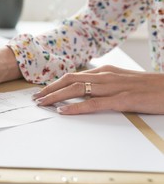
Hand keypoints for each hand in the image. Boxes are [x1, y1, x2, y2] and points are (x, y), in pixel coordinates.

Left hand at [34, 65, 163, 114]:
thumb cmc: (148, 88)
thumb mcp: (121, 82)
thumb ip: (103, 85)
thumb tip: (84, 92)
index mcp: (105, 72)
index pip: (73, 76)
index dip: (54, 84)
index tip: (42, 92)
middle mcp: (106, 76)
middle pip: (70, 80)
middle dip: (50, 89)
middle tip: (35, 99)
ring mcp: (114, 87)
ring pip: (78, 89)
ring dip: (56, 97)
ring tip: (42, 104)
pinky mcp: (123, 99)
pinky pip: (94, 103)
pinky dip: (76, 107)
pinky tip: (63, 111)